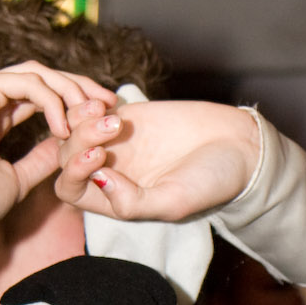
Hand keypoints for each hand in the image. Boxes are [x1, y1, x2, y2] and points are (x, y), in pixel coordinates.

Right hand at [0, 63, 117, 227]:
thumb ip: (41, 159)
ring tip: (94, 113)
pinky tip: (64, 127)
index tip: (103, 113)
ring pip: (39, 74)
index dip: (73, 100)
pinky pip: (29, 84)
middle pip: (44, 76)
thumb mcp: (20, 178)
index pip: (41, 94)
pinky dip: (52, 102)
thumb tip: (64, 148)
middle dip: (80, 87)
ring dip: (71, 91)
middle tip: (109, 102)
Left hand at [55, 97, 260, 222]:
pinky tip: (110, 102)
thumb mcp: (172, 202)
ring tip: (108, 112)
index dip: (73, 173)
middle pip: (66, 156)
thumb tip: (97, 180)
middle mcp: (109, 173)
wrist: (239, 147)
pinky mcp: (127, 115)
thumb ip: (131, 202)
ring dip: (81, 119)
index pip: (70, 190)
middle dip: (79, 141)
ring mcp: (115, 143)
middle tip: (111, 127)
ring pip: (73, 130)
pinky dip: (89, 103)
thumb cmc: (210, 182)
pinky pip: (89, 108)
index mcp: (114, 201)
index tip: (99, 158)